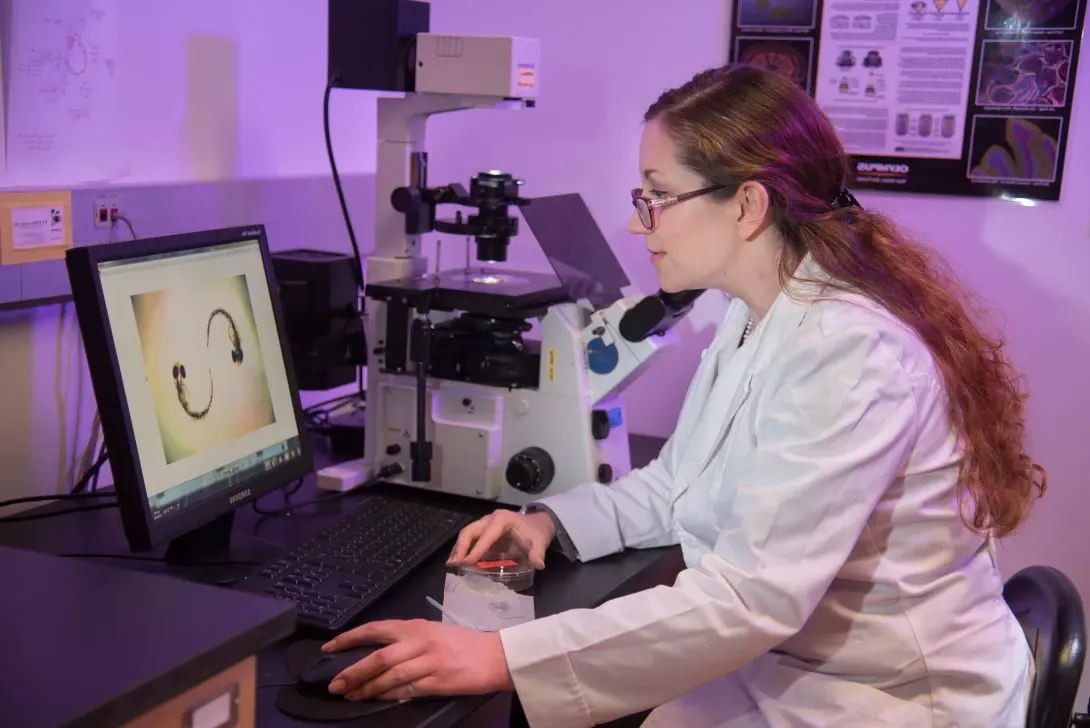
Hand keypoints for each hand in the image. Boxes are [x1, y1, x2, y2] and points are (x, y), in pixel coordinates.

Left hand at [322, 619, 513, 700]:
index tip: (330, 647)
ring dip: (367, 688)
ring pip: (389, 676)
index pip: (376, 629)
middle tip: (334, 685)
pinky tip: (376, 700)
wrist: (496, 656)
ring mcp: (429, 662)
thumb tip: (377, 655)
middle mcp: (419, 641)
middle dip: (353, 672)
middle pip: (378, 657)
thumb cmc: (463, 644)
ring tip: (350, 696)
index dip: (350, 638)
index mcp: (416, 626)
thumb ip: (407, 640)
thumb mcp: (433, 632)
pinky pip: (407, 690)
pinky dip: (389, 696)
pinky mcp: (438, 681)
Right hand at [447, 509, 555, 568]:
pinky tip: (458, 561)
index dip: (477, 548)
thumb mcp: (540, 542)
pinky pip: (470, 539)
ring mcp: (485, 525)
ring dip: (458, 548)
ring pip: (467, 534)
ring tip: (451, 564)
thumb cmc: (536, 532)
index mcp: (503, 520)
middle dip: (461, 547)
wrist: (537, 524)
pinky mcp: (484, 532)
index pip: (487, 534)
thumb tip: (538, 564)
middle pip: (470, 531)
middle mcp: (491, 519)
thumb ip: (538, 553)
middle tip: (454, 563)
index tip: (468, 562)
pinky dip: (463, 549)